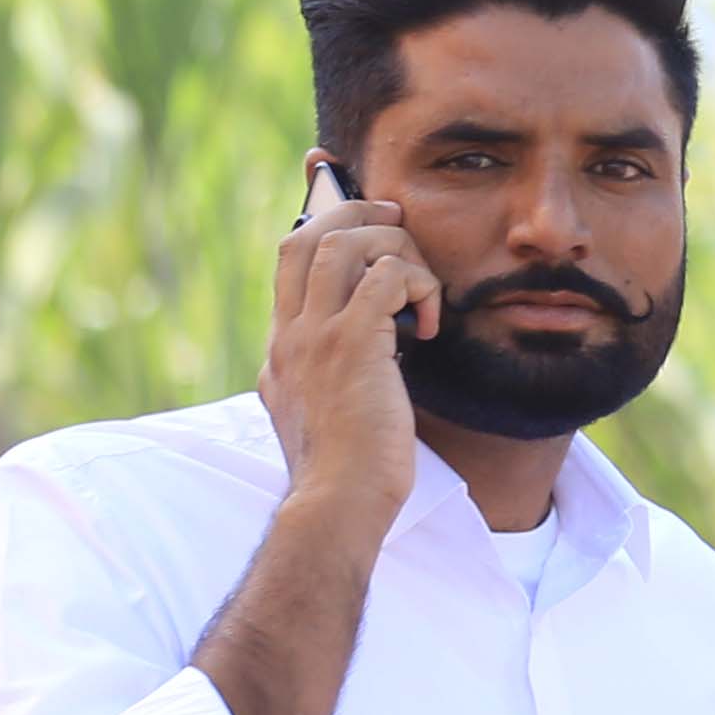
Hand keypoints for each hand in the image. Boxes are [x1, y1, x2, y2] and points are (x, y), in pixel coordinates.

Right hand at [259, 166, 441, 520]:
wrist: (338, 503)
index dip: (322, 222)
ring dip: (394, 248)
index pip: (289, 258)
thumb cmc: (344, 472)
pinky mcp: (353, 346)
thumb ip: (324, 377)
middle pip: (307, 235)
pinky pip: (385, 277)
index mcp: (282, 345)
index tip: (355, 211)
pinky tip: (432, 323)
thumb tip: (357, 355)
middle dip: (356, 214)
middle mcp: (290, 333)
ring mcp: (316, 337)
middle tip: (399, 222)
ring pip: (344, 244)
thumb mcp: (320, 415)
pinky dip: (417, 283)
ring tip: (423, 285)